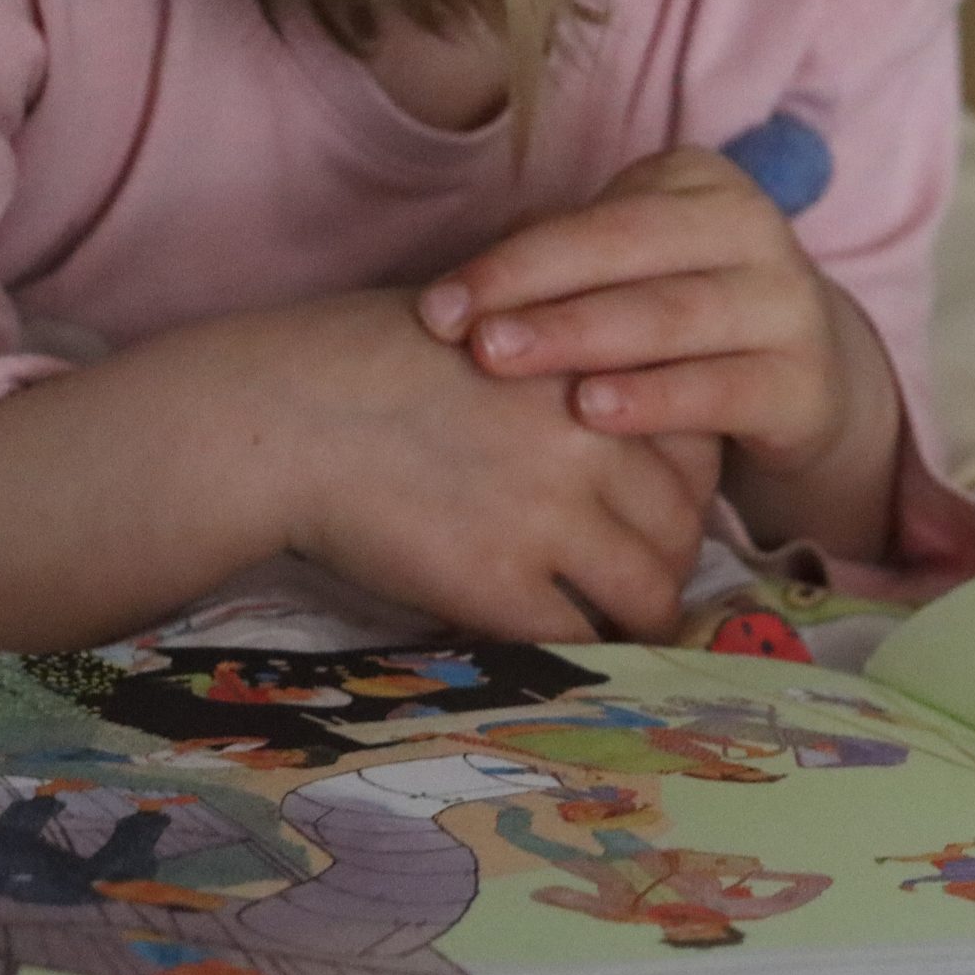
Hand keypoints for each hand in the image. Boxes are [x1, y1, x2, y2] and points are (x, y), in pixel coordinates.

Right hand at [273, 290, 710, 642]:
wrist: (277, 414)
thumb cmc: (369, 358)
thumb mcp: (497, 324)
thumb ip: (571, 364)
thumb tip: (631, 405)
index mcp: (595, 371)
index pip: (698, 447)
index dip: (687, 490)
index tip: (663, 509)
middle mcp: (592, 442)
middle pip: (683, 527)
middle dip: (671, 561)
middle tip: (646, 578)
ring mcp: (550, 515)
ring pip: (649, 592)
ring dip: (643, 617)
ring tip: (622, 623)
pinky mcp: (499, 582)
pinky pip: (582, 637)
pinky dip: (588, 650)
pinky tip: (571, 646)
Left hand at [416, 147, 903, 555]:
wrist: (802, 383)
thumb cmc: (680, 321)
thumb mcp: (630, 274)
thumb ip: (562, 265)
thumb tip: (455, 288)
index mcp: (705, 186)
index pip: (601, 219)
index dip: (516, 259)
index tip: (437, 308)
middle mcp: (757, 231)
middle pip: (636, 257)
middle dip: (540, 296)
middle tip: (466, 339)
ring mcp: (790, 307)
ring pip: (678, 317)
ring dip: (586, 339)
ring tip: (510, 364)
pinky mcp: (806, 384)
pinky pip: (724, 390)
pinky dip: (657, 400)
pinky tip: (595, 413)